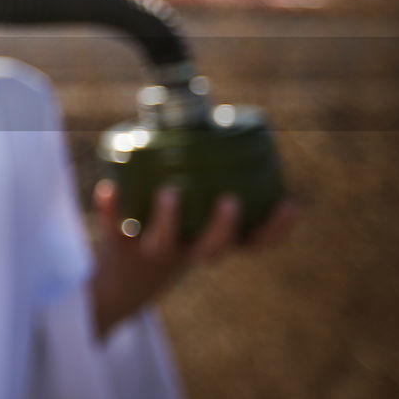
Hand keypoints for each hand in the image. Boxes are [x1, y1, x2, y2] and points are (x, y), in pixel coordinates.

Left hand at [89, 179, 296, 338]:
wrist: (126, 282)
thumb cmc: (173, 235)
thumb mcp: (198, 217)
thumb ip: (210, 179)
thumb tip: (214, 116)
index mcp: (212, 243)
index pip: (253, 242)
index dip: (275, 228)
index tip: (291, 203)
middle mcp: (188, 251)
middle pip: (211, 249)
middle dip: (224, 226)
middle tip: (231, 200)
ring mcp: (153, 252)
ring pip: (163, 242)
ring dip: (169, 220)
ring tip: (170, 192)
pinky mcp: (118, 248)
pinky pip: (112, 228)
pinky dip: (109, 210)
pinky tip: (108, 188)